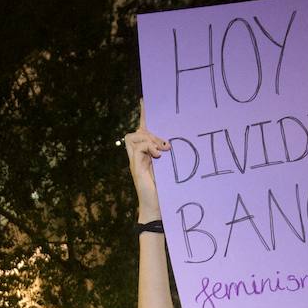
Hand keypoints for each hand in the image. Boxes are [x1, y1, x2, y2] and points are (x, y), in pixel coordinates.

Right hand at [124, 101, 168, 221]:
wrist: (157, 207)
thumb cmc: (166, 190)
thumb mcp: (169, 167)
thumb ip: (167, 154)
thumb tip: (172, 142)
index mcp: (148, 154)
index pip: (143, 130)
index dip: (143, 115)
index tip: (145, 99)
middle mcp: (139, 155)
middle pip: (138, 131)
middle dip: (152, 132)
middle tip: (166, 145)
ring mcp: (135, 161)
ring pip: (135, 136)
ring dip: (150, 140)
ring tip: (163, 151)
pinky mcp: (135, 166)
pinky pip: (138, 147)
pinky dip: (149, 148)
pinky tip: (158, 156)